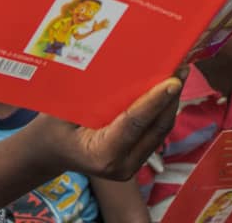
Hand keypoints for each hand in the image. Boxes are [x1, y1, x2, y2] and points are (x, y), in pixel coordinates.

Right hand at [26, 77, 181, 180]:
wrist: (51, 152)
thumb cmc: (53, 127)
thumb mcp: (64, 109)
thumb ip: (91, 96)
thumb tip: (116, 66)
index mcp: (101, 155)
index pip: (134, 123)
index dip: (154, 101)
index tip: (172, 81)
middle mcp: (121, 165)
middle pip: (155, 129)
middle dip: (171, 98)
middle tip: (180, 68)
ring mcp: (131, 166)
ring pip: (159, 131)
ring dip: (170, 103)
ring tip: (178, 73)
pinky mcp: (136, 159)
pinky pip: (154, 133)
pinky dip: (161, 110)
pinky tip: (166, 89)